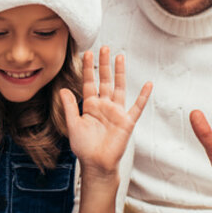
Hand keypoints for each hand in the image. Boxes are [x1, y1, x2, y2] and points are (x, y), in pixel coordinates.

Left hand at [60, 47, 152, 177]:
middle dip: (104, 64)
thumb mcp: (73, 125)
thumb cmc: (84, 148)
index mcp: (90, 106)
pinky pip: (137, 106)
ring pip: (119, 88)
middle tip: (104, 48)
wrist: (96, 164)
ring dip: (120, 73)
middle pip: (105, 80)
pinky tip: (148, 84)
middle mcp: (104, 106)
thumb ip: (69, 107)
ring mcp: (116, 112)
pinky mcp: (127, 121)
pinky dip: (143, 96)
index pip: (89, 83)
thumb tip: (62, 90)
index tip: (87, 53)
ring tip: (120, 57)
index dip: (88, 68)